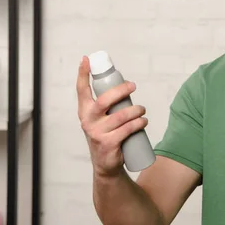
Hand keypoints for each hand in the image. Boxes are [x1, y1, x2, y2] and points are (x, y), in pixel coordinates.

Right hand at [76, 56, 147, 178]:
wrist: (105, 165)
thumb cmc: (105, 135)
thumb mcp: (100, 118)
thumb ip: (106, 104)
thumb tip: (123, 83)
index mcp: (84, 111)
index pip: (81, 90)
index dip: (82, 74)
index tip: (86, 59)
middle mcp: (88, 120)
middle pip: (105, 100)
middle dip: (121, 90)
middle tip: (133, 86)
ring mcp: (97, 133)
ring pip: (121, 115)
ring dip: (136, 110)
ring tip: (142, 110)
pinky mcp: (108, 143)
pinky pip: (127, 129)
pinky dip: (138, 124)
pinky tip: (143, 122)